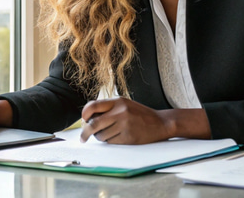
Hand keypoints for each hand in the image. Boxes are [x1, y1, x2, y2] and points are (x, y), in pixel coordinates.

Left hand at [80, 97, 210, 144]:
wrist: (161, 123)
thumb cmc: (140, 114)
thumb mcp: (124, 104)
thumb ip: (108, 108)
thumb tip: (88, 118)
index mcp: (118, 102)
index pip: (93, 106)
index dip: (84, 114)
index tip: (83, 120)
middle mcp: (120, 112)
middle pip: (93, 124)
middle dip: (85, 132)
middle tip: (83, 137)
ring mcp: (125, 125)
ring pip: (101, 135)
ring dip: (100, 137)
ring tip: (107, 134)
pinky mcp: (129, 137)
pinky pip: (111, 142)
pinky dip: (109, 142)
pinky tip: (116, 138)